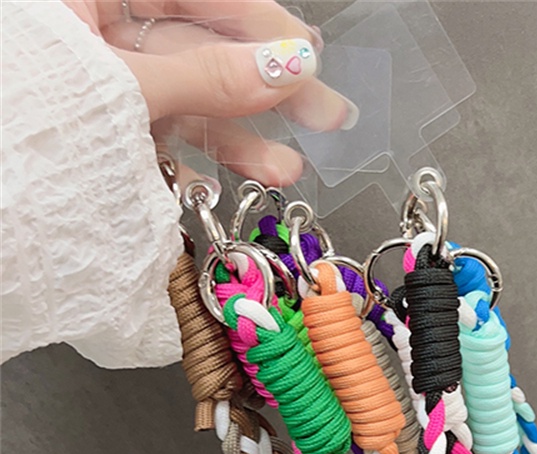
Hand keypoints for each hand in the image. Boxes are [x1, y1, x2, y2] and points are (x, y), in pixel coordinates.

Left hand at [62, 0, 355, 185]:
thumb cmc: (18, 120)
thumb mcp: (122, 89)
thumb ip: (209, 77)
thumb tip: (288, 64)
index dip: (260, 21)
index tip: (309, 57)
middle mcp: (97, 24)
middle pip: (203, 42)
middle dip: (269, 83)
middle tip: (328, 111)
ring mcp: (104, 77)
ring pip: (193, 95)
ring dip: (247, 133)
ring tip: (290, 166)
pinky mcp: (109, 124)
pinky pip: (171, 129)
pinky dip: (211, 154)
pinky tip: (252, 172)